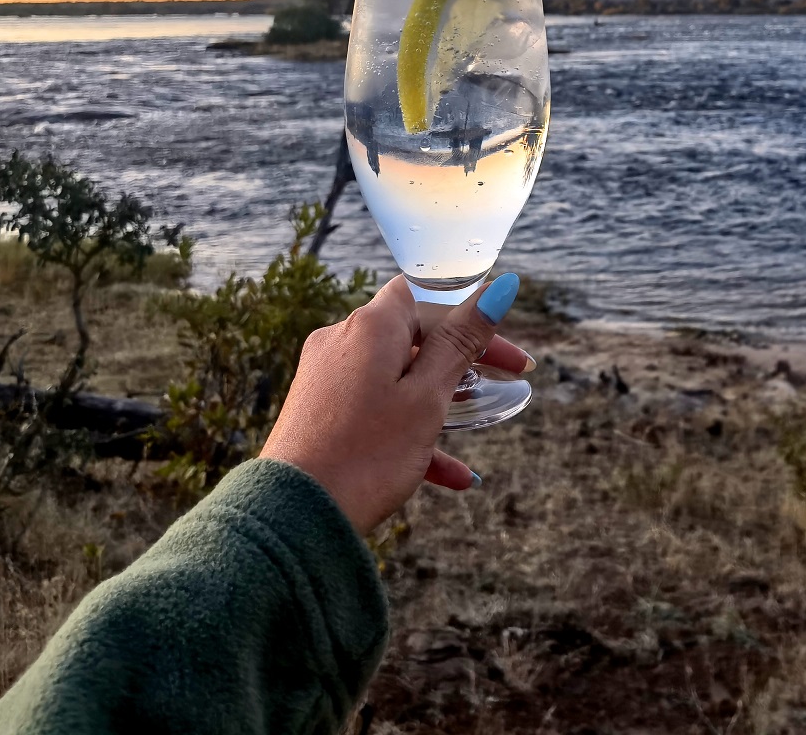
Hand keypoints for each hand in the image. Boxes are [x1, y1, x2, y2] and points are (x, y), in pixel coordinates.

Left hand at [260, 273, 526, 532]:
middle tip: (510, 376)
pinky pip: (374, 410)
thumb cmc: (367, 454)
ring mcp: (327, 377)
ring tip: (481, 420)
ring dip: (440, 396)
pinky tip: (452, 475)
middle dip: (463, 356)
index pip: (424, 292)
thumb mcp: (427, 397)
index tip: (501, 336)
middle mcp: (342, 341)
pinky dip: (410, 430)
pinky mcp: (319, 412)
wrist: (295, 517)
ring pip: (396, 376)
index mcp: (370, 327)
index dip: (467, 307)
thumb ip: (461, 341)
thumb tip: (499, 288)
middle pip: (413, 333)